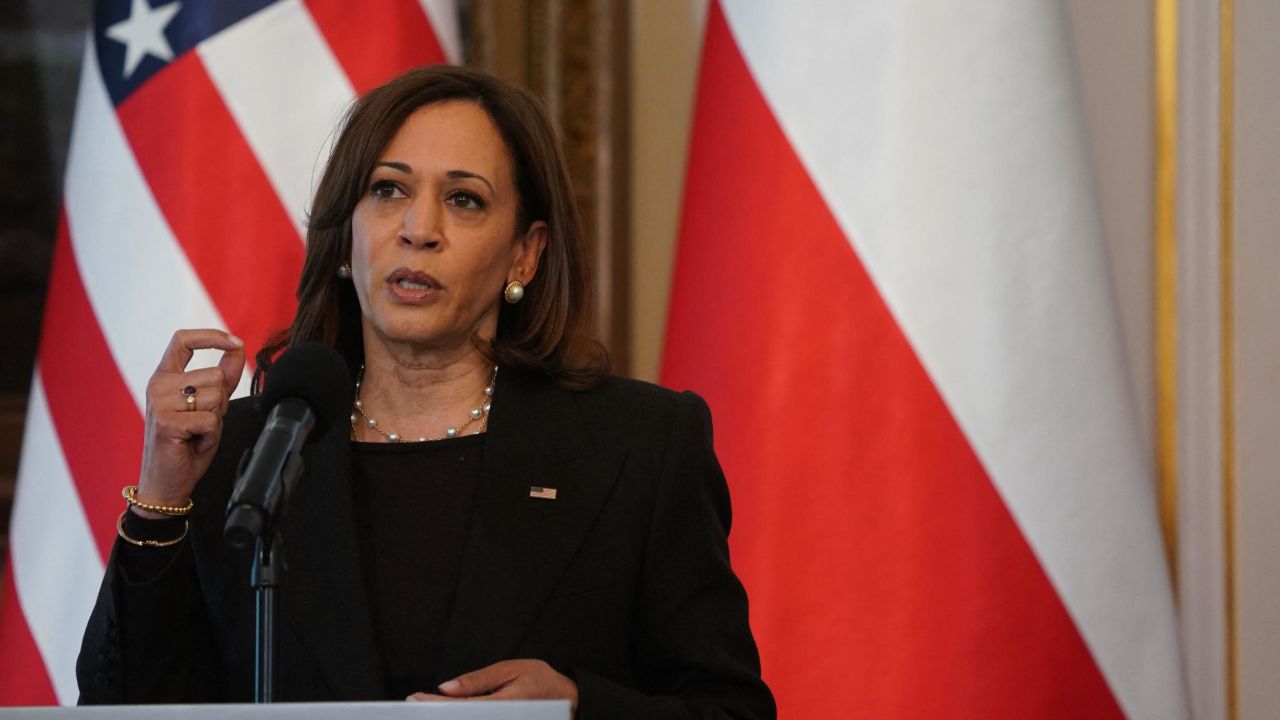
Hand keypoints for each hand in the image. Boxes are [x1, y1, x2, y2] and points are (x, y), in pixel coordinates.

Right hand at [136, 329, 244, 514]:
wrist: (168, 481)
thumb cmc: (188, 443)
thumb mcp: (209, 405)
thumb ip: (223, 376)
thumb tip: (238, 347)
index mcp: (165, 376)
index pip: (183, 339)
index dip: (212, 337)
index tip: (236, 342)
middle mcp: (158, 385)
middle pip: (215, 375)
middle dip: (220, 402)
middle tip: (202, 422)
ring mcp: (159, 403)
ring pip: (215, 396)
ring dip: (215, 420)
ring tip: (197, 433)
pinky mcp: (166, 423)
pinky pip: (211, 420)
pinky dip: (211, 436)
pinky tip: (194, 444)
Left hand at [407, 659, 577, 711]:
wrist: (566, 698)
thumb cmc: (540, 680)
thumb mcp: (510, 670)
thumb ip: (478, 680)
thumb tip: (447, 688)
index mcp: (505, 703)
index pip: (463, 706)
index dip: (437, 704)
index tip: (417, 698)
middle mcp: (503, 719)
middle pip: (463, 719)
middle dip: (437, 713)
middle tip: (415, 704)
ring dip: (448, 716)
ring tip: (427, 707)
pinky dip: (463, 716)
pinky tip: (450, 711)